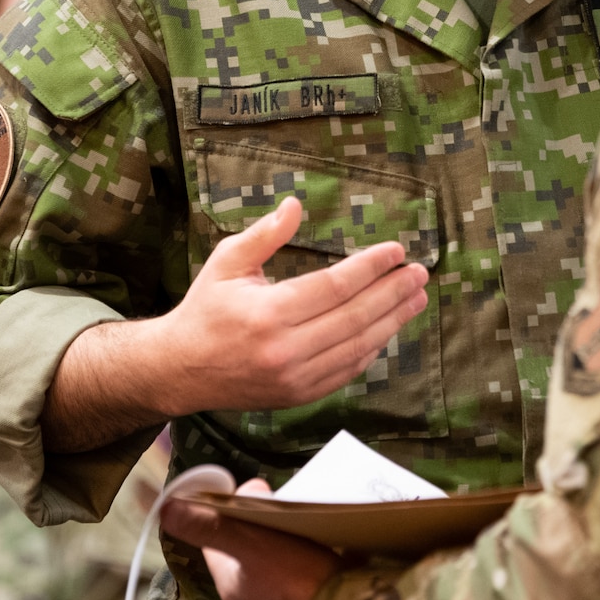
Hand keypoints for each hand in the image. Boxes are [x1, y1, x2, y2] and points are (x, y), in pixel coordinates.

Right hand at [42, 196, 430, 451]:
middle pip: (355, 317)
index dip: (371, 268)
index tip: (396, 251)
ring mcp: (294, 377)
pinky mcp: (299, 395)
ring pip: (358, 346)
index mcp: (267, 313)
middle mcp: (284, 349)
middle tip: (420, 273)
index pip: (334, 286)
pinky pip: (347, 370)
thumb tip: (296, 204)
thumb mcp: (227, 262)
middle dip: (393, 292)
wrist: (179, 370)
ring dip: (393, 320)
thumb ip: (265, 234)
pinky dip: (372, 348)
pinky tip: (388, 327)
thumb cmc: (206, 309)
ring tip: (416, 297)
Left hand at [162, 477, 339, 599]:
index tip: (252, 498)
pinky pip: (302, 585)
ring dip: (287, 551)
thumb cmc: (296, 577)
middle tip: (286, 510)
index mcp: (230, 584)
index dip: (228, 516)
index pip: (217, 542)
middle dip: (262, 532)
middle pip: (248, 556)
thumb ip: (210, 527)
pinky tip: (326, 559)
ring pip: (275, 572)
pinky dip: (309, 570)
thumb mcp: (250, 543)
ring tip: (308, 532)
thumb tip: (167, 509)